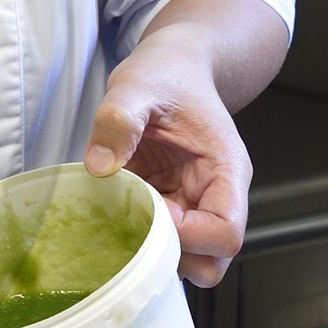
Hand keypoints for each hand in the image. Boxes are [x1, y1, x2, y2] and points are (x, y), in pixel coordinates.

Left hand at [84, 34, 250, 288]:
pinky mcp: (171, 207)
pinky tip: (116, 213)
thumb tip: (100, 166)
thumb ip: (118, 120)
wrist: (174, 68)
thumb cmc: (166, 76)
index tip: (153, 210)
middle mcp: (217, 195)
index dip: (187, 236)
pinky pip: (162, 243)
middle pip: (212, 259)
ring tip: (122, 215)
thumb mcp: (136, 86)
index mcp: (225, 171)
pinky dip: (139, 240)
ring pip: (188, 259)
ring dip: (153, 251)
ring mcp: (194, 205)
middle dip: (172, 254)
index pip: (226, 234)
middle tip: (133, 220)